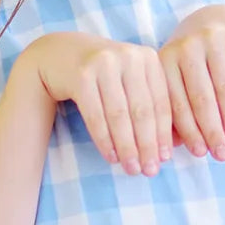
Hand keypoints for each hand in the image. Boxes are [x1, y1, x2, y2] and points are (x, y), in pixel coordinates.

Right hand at [21, 31, 170, 176]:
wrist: (59, 54)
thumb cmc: (103, 74)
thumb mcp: (129, 79)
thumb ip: (147, 102)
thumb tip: (165, 148)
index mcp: (148, 57)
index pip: (161, 101)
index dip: (164, 132)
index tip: (166, 158)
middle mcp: (129, 56)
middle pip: (142, 110)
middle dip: (147, 144)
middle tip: (150, 170)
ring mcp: (104, 63)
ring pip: (119, 115)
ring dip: (127, 147)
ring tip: (132, 169)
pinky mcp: (81, 75)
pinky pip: (96, 115)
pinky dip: (104, 139)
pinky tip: (111, 157)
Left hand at [159, 4, 224, 162]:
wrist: (218, 21)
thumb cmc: (193, 64)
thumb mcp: (177, 78)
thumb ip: (174, 109)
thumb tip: (174, 148)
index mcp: (163, 60)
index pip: (175, 103)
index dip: (189, 132)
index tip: (200, 155)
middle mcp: (186, 46)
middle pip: (201, 98)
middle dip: (213, 131)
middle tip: (222, 156)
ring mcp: (213, 40)